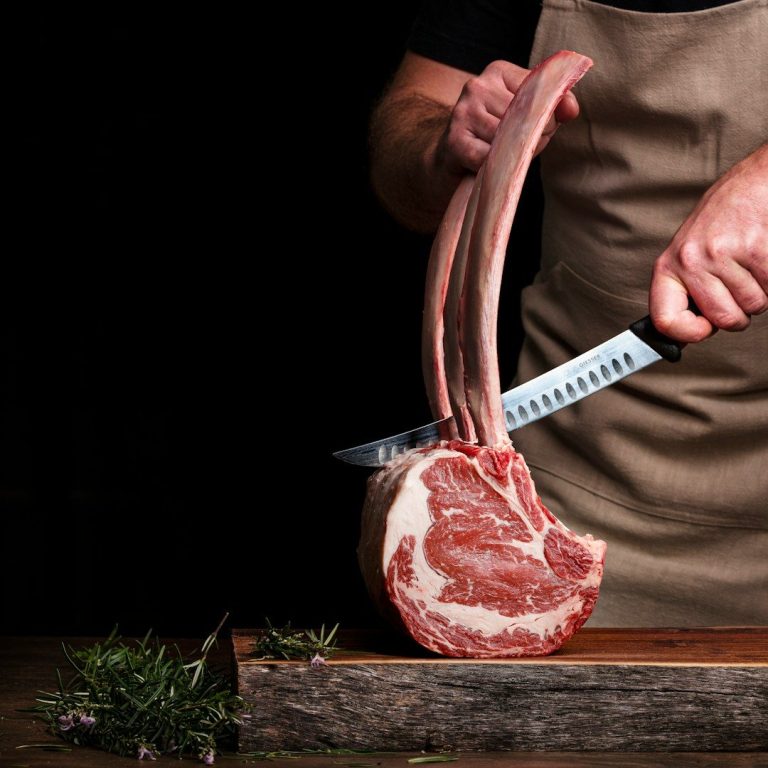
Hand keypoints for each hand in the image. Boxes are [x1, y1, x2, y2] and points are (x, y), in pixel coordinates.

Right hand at [433, 60, 579, 175]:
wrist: (449, 159)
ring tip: (507, 157)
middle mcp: (477, 86)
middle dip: (534, 138)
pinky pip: (488, 157)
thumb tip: (571, 109)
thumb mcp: (523, 114)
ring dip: (515, 155)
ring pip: (506, 138)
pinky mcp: (454, 140)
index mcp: (498, 72)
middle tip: (524, 149)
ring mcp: (463, 112)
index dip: (549, 115)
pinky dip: (495, 166)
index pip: (537, 90)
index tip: (544, 129)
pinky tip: (490, 166)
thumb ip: (552, 107)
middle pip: (523, 115)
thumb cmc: (492, 135)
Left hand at [650, 145, 767, 342]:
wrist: (752, 183)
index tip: (704, 329)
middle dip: (739, 313)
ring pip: (754, 306)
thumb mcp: (689, 255)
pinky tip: (762, 256)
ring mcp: (722, 254)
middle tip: (738, 287)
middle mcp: (690, 261)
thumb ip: (687, 291)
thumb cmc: (721, 223)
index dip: (688, 334)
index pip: (665, 320)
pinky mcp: (755, 248)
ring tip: (749, 264)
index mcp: (668, 267)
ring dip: (760, 292)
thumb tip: (685, 336)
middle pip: (724, 320)